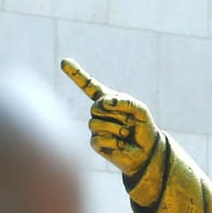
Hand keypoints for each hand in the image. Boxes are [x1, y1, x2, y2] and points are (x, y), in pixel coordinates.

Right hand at [60, 57, 157, 177]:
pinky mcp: (95, 143)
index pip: (89, 85)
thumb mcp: (139, 110)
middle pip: (96, 107)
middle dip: (116, 114)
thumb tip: (105, 102)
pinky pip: (98, 138)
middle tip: (129, 121)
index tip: (64, 61)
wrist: (147, 151)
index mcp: (107, 100)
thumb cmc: (143, 128)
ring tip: (126, 133)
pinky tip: (122, 144)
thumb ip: (125, 101)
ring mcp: (95, 127)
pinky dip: (114, 141)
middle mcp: (98, 112)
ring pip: (96, 124)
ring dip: (116, 128)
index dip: (76, 74)